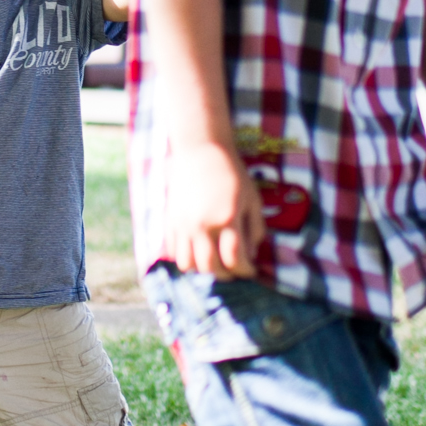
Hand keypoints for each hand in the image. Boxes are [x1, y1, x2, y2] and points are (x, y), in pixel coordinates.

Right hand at [167, 142, 264, 277]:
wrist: (200, 150)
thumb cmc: (231, 172)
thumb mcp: (251, 199)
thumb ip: (255, 228)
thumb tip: (251, 254)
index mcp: (226, 218)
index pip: (235, 259)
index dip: (246, 270)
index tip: (251, 270)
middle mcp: (202, 225)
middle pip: (211, 267)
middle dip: (226, 274)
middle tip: (235, 270)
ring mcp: (183, 224)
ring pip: (189, 265)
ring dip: (203, 270)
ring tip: (214, 262)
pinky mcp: (171, 221)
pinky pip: (174, 252)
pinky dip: (187, 258)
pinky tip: (198, 251)